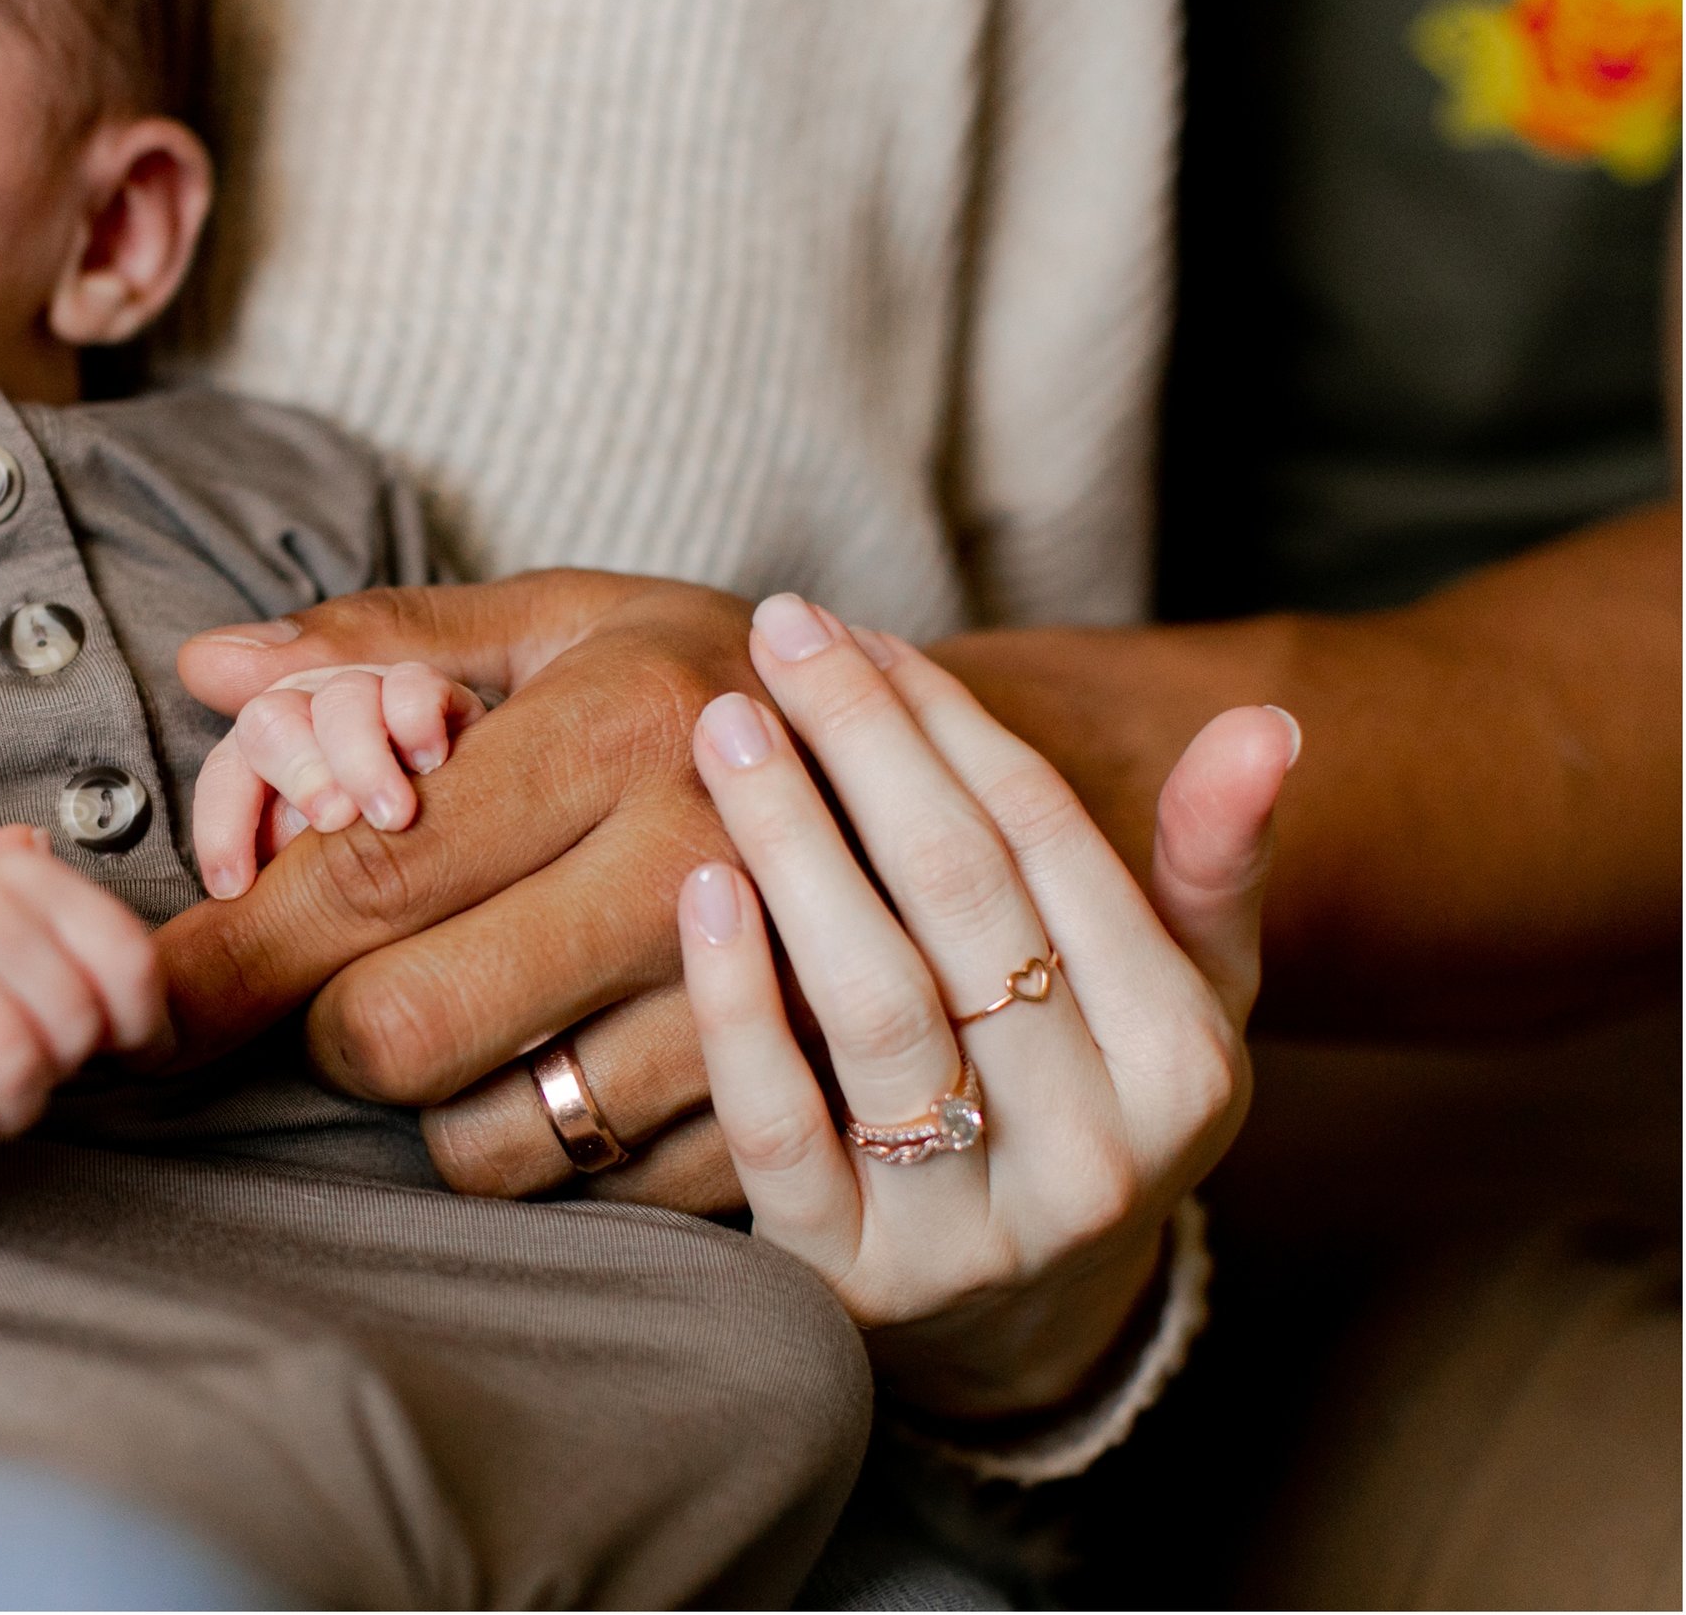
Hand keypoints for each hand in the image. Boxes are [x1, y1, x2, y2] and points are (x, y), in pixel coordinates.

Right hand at [0, 826, 168, 1153]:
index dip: (145, 1028)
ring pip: (16, 1071)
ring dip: (11, 1108)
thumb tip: (134, 963)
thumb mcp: (25, 921)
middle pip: (75, 1026)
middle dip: (63, 1068)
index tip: (128, 1051)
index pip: (131, 965)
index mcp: (29, 878)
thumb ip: (88, 941)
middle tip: (33, 1069)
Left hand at [166, 571, 759, 1210]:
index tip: (142, 1005)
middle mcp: (694, 874)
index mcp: (621, 730)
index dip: (229, 954)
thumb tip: (210, 669)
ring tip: (498, 1006)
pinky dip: (557, 1149)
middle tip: (362, 975)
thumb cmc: (717, 688)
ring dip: (444, 1098)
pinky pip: (596, 1198)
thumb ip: (385, 649)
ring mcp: (760, 1014)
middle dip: (336, 1024)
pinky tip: (589, 1056)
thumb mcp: (572, 622)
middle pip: (406, 1031)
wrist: (945, 783)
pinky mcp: (802, 1120)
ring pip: (491, 1143)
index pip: (367, 875)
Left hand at [678, 595, 1293, 1416]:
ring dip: (793, 842)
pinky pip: (781, 1124)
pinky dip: (736, 1002)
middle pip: (963, 898)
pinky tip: (695, 886)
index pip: (1050, 844)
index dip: (948, 722)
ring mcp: (972, 1226)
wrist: (1019, 1328)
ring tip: (727, 728)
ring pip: (876, 1000)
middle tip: (779, 631)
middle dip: (865, 744)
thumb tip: (1263, 726)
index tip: (857, 632)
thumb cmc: (1085, 1109)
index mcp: (1186, 1061)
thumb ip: (1211, 867)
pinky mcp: (848, 1280)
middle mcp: (1096, 1150)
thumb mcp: (1184, 1003)